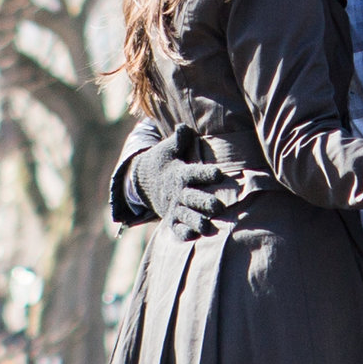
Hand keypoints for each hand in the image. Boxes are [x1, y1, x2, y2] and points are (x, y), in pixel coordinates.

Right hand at [150, 129, 264, 237]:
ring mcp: (173, 207)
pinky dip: (183, 233)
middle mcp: (177, 192)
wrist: (142, 180)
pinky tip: (193, 236)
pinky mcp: (170, 219)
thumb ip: (179, 140)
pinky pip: (176, 228)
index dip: (206, 173)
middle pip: (192, 197)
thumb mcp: (168, 149)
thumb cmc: (163, 161)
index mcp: (179, 173)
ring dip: (196, 221)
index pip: (194, 173)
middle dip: (204, 202)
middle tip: (218, 207)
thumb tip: (184, 127)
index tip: (219, 174)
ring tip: (208, 227)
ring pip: (185, 215)